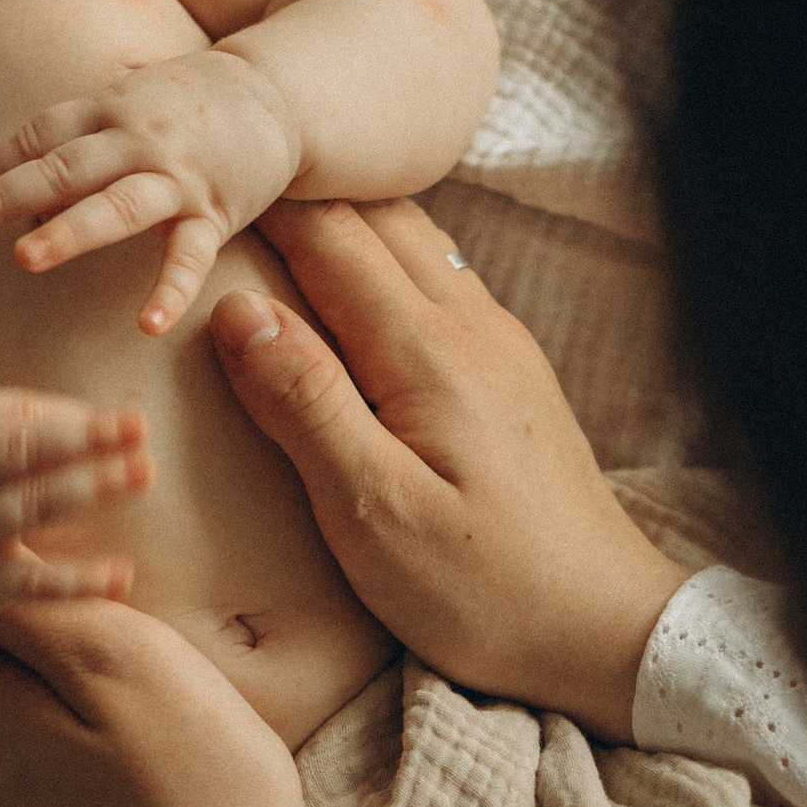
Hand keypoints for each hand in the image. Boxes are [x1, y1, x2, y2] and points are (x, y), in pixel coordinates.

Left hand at [0, 51, 299, 337]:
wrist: (279, 93)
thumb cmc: (188, 105)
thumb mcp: (128, 102)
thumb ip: (78, 139)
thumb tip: (19, 192)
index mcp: (108, 110)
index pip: (38, 135)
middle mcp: (137, 139)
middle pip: (63, 166)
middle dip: (6, 195)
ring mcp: (178, 176)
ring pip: (117, 205)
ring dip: (69, 231)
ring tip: (24, 261)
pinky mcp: (217, 211)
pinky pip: (190, 255)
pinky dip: (171, 290)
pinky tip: (148, 325)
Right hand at [0, 389, 150, 627]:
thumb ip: (9, 416)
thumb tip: (89, 415)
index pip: (17, 428)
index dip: (76, 423)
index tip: (131, 419)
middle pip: (22, 462)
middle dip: (84, 451)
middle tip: (144, 445)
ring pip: (29, 511)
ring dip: (89, 492)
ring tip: (141, 477)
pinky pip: (31, 585)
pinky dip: (77, 582)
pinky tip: (122, 575)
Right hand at [211, 201, 686, 739]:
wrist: (606, 628)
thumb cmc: (482, 588)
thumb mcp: (372, 511)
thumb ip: (304, 404)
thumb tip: (236, 309)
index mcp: (425, 351)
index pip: (329, 236)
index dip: (261, 201)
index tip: (199, 179)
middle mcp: (470, 326)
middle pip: (376, 217)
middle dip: (303, 189)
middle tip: (228, 180)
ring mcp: (500, 344)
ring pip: (415, 240)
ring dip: (348, 217)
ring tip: (279, 215)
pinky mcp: (513, 374)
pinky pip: (440, 279)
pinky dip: (386, 257)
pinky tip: (357, 282)